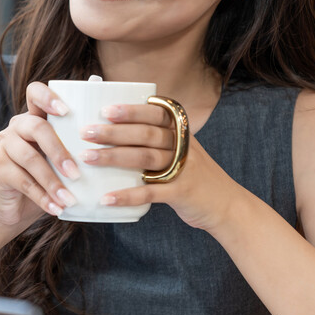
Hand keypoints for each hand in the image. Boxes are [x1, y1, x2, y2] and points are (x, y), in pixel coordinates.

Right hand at [0, 82, 80, 230]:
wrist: (13, 208)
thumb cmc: (46, 180)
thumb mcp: (61, 163)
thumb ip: (77, 150)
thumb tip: (114, 148)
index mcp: (34, 118)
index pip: (35, 93)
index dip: (48, 97)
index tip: (66, 110)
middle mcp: (16, 127)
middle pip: (37, 128)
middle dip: (60, 151)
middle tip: (76, 174)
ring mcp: (4, 147)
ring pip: (30, 159)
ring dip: (53, 181)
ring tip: (70, 199)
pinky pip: (22, 181)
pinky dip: (42, 197)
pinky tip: (56, 208)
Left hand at [78, 103, 233, 232]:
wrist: (228, 205)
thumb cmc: (195, 175)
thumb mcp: (183, 150)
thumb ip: (159, 140)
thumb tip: (115, 129)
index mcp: (182, 132)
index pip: (156, 113)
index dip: (131, 111)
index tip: (106, 110)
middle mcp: (184, 146)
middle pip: (146, 134)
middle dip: (113, 132)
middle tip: (86, 132)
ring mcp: (184, 169)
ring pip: (145, 159)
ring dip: (113, 157)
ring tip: (87, 158)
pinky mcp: (181, 193)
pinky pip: (150, 194)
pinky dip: (127, 195)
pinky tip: (106, 198)